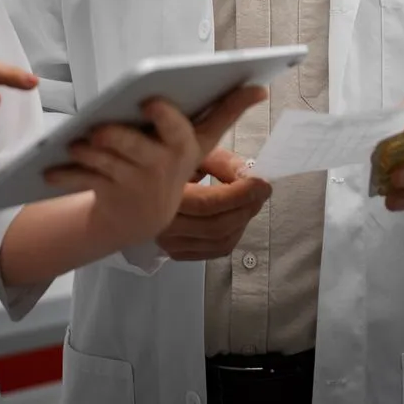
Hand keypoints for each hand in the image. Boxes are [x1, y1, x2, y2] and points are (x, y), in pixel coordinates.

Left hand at [44, 85, 266, 248]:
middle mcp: (161, 168)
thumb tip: (258, 86)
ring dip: (87, 155)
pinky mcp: (107, 197)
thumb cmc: (173, 160)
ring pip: (106, 165)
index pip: (179, 130)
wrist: (145, 215)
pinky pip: (83, 184)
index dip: (166, 118)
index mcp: (184, 147)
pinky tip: (48, 170)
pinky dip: (65, 177)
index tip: (151, 102)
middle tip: (97, 129)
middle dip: (117, 139)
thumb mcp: (201, 140)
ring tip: (72, 142)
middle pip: (136, 150)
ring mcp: (133, 185)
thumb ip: (226, 110)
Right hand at [156, 147, 271, 260]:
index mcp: (161, 195)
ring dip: (243, 221)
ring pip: (219, 241)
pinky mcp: (176, 252)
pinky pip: (215, 250)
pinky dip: (234, 234)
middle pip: (217, 226)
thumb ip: (223, 163)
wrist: (140, 178)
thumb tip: (249, 176)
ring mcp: (168, 242)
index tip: (261, 181)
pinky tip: (239, 216)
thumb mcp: (193, 151)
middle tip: (263, 189)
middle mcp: (161, 225)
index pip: (208, 204)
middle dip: (246, 207)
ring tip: (253, 200)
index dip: (240, 194)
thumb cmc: (166, 158)